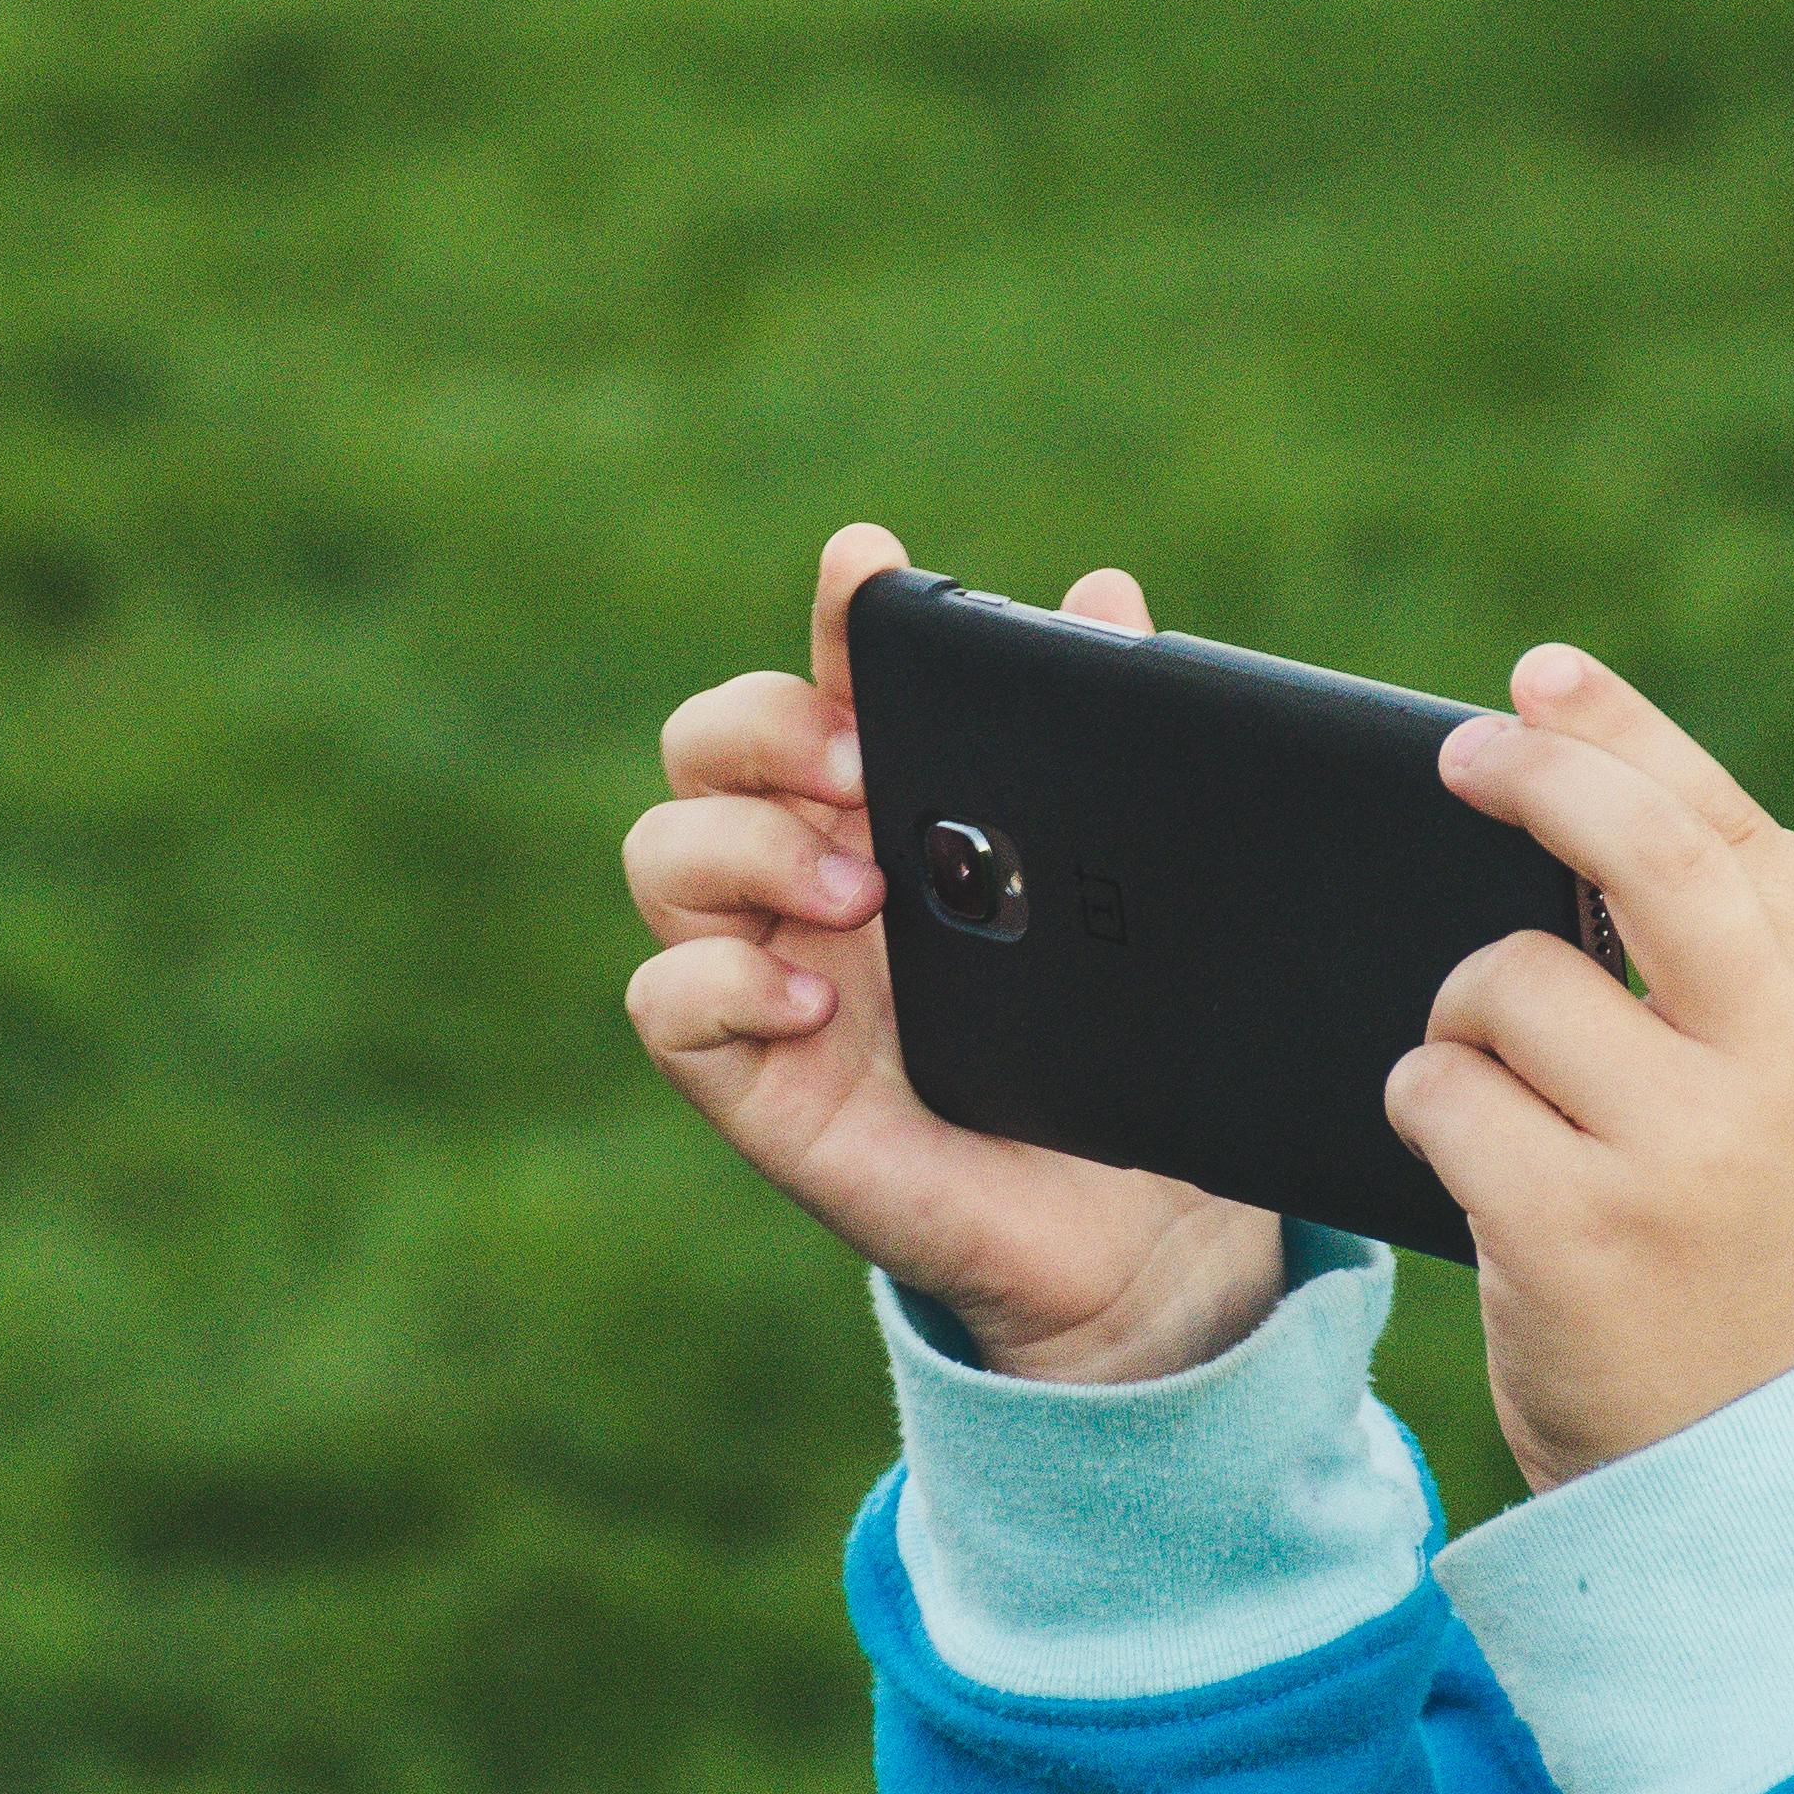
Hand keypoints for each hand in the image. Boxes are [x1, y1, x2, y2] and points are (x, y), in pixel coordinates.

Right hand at [622, 523, 1283, 1384]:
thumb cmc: (1110, 1054)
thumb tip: (1106, 598)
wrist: (1131, 1227)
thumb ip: (1100, 756)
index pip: (825, 684)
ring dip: (747, 849)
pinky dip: (726, 985)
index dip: (835, 620)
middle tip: (859, 761)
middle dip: (762, 727)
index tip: (867, 567)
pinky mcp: (750, 1080)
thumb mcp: (1117, 896)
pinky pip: (666, 1004)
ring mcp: (766, 975)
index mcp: (886, 810)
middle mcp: (806, 877)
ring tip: (860, 892)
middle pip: (702, 747)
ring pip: (662, 856)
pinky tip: (821, 999)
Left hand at [1388, 645, 1793, 1492]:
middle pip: (1640, 852)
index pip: (1733, 831)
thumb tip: (1651, 815)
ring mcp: (1684, 1149)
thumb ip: (1787, 982)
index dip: (1628, 741)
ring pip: (1504, 982)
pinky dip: (1423, 1110)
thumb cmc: (1770, 1285)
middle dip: (1535, 775)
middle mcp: (1785, 1068)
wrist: (1763, 1492)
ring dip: (1462, 1024)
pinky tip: (1464, 1164)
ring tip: (1502, 1106)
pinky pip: (1438, 1092)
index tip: (1543, 684)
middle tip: (1458, 755)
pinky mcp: (1576, 1226)